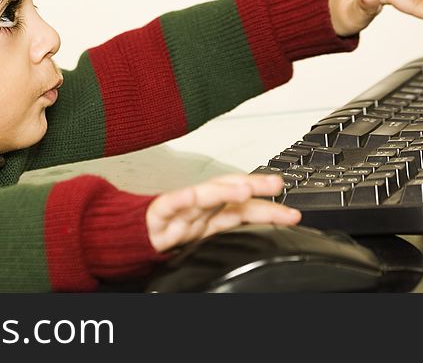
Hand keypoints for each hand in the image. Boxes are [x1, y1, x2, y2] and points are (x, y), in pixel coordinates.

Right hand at [146, 173, 300, 251]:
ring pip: (203, 196)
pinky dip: (181, 199)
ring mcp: (180, 210)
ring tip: (245, 189)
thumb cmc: (165, 236)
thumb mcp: (205, 238)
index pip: (244, 208)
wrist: (129, 238)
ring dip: (223, 190)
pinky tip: (192, 195)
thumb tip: (268, 235)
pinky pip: (169, 205)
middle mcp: (200, 210)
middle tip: (277, 184)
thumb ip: (229, 231)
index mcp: (212, 217)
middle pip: (229, 195)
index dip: (268, 207)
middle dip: (254, 187)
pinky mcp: (157, 215)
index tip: (292, 212)